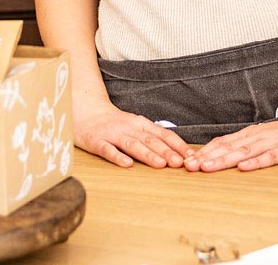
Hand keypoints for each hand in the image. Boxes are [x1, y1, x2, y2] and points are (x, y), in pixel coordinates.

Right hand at [74, 103, 191, 168]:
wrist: (85, 113)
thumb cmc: (115, 124)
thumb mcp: (136, 126)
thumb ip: (153, 138)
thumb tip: (178, 153)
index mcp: (141, 124)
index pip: (164, 134)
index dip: (178, 145)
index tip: (191, 156)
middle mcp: (130, 128)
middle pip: (151, 140)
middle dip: (166, 152)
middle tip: (179, 163)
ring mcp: (113, 134)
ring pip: (133, 145)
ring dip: (148, 154)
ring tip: (160, 164)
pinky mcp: (97, 142)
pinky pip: (108, 150)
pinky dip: (118, 157)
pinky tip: (127, 165)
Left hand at [188, 108, 277, 172]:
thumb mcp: (263, 137)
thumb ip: (245, 145)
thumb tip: (222, 155)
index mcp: (250, 134)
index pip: (222, 143)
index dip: (204, 152)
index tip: (185, 162)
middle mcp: (257, 136)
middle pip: (228, 148)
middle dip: (207, 157)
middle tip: (188, 166)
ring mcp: (272, 142)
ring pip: (244, 151)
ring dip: (224, 160)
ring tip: (207, 167)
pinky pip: (270, 156)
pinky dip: (256, 162)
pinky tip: (244, 168)